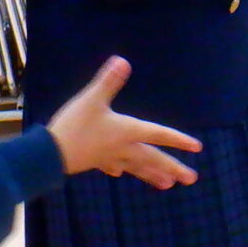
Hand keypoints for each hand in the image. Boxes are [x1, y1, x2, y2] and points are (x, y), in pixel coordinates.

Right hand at [46, 58, 202, 189]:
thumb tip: (122, 61)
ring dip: (153, 175)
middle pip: (153, 159)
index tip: (197, 147)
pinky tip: (120, 173)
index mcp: (127, 131)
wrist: (50, 155)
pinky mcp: (95, 162)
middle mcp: (123, 147)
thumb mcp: (91, 99)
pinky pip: (113, 166)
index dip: (178, 139)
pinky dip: (121, 169)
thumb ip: (108, 81)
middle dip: (173, 168)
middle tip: (192, 179)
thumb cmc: (74, 125)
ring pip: (137, 168)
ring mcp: (110, 157)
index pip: (159, 134)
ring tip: (168, 185)